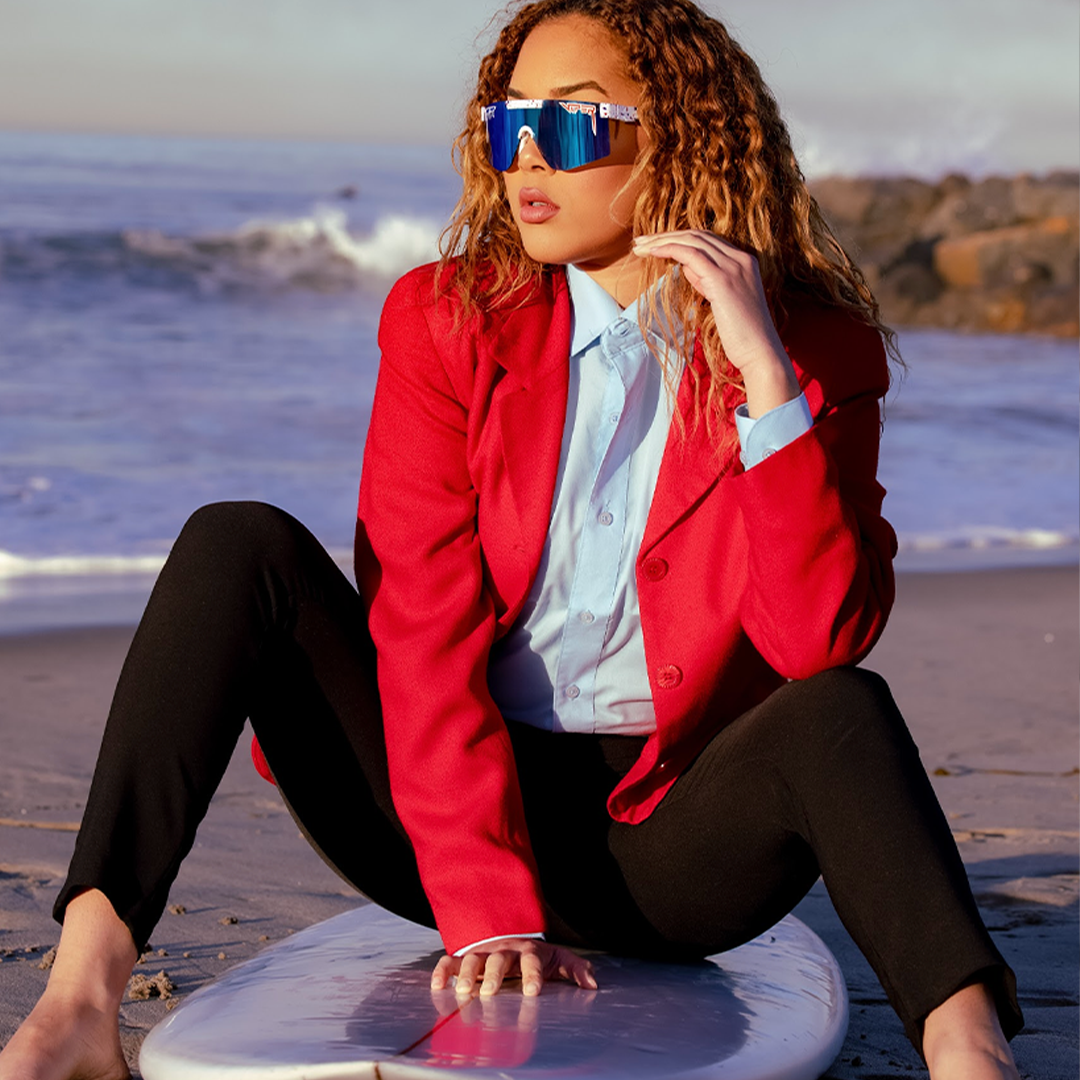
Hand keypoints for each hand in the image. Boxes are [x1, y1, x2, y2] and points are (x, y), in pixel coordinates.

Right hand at [430, 938, 596, 997]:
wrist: (508, 934)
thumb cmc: (534, 955)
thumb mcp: (557, 960)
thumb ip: (575, 969)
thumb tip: (594, 983)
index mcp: (528, 951)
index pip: (532, 960)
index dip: (533, 975)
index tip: (533, 991)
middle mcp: (503, 950)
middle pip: (499, 959)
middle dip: (495, 975)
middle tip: (491, 992)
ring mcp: (482, 952)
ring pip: (472, 959)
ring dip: (467, 974)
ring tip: (464, 992)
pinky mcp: (464, 958)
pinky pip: (450, 961)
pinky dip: (442, 970)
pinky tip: (437, 985)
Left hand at [632, 230, 799, 415]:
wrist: (760, 352)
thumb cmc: (741, 334)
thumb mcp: (722, 300)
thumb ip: (707, 280)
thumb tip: (686, 266)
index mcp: (744, 261)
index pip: (707, 240)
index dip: (680, 238)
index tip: (655, 244)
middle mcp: (741, 259)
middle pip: (698, 235)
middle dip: (666, 236)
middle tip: (640, 242)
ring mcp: (733, 266)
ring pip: (693, 241)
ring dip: (662, 241)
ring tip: (639, 247)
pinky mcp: (722, 279)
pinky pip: (691, 254)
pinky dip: (669, 249)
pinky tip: (652, 253)